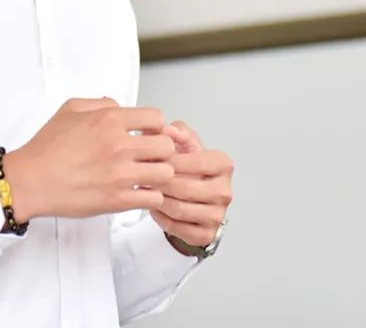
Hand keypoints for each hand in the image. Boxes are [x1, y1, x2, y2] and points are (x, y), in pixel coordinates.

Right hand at [1, 98, 175, 221]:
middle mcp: (118, 145)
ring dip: (159, 174)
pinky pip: (153, 198)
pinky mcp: (117, 200)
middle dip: (161, 150)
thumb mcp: (69, 109)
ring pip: (166, 173)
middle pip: (166, 146)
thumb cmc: (46, 148)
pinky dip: (150, 196)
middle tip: (150, 156)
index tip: (147, 134)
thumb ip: (99, 103)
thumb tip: (119, 105)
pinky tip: (138, 193)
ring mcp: (120, 174)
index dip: (155, 126)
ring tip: (146, 176)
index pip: (156, 118)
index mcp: (108, 120)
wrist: (30, 180)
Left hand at [152, 121, 232, 249]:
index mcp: (223, 165)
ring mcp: (217, 215)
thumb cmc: (188, 167)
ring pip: (179, 209)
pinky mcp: (206, 234)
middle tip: (141, 175)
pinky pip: (177, 227)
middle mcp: (224, 191)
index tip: (153, 157)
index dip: (171, 160)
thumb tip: (169, 130)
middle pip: (186, 188)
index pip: (196, 162)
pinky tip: (152, 205)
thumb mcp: (184, 144)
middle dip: (160, 181)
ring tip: (144, 189)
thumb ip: (177, 132)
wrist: (193, 196)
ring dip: (157, 199)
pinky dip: (160, 217)